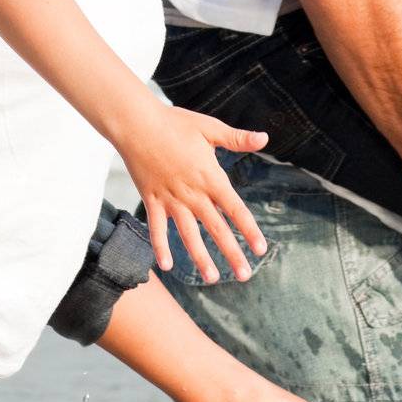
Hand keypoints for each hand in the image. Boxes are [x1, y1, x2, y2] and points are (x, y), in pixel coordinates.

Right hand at [118, 105, 269, 281]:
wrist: (137, 123)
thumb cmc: (175, 122)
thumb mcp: (210, 128)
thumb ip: (237, 138)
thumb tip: (265, 138)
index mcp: (210, 176)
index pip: (235, 208)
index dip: (249, 229)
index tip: (261, 249)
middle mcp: (193, 193)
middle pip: (216, 228)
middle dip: (232, 253)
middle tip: (245, 275)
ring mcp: (171, 199)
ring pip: (189, 234)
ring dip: (200, 257)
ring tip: (212, 278)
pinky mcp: (152, 200)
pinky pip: (157, 229)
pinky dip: (160, 247)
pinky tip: (166, 267)